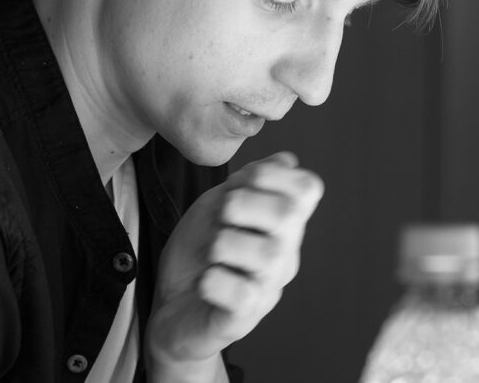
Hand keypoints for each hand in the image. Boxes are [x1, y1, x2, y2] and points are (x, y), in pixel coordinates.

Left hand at [145, 151, 323, 378]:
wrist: (171, 306)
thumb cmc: (198, 256)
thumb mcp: (216, 207)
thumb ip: (247, 183)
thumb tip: (286, 159)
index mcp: (282, 226)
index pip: (308, 189)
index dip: (274, 174)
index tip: (244, 181)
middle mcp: (284, 257)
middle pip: (288, 214)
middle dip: (244, 203)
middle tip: (222, 216)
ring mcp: (267, 289)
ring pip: (265, 253)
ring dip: (224, 243)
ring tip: (212, 254)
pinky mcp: (243, 319)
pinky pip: (240, 292)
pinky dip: (214, 280)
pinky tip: (206, 282)